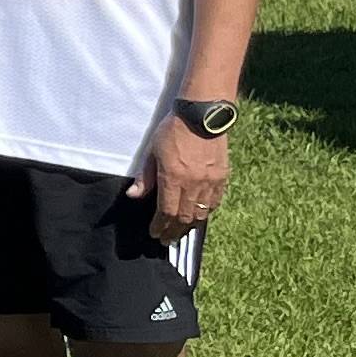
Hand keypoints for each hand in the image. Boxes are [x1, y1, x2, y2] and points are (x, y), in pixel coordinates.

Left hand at [133, 115, 230, 243]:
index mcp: (173, 178)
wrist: (202, 116)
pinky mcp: (222, 178)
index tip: (155, 234)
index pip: (166, 211)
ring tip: (180, 233)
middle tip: (166, 240)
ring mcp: (210, 182)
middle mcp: (193, 184)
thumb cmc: (172, 131)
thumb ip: (145, 177)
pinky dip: (205, 214)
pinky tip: (198, 218)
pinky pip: (215, 203)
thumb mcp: (152, 151)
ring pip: (200, 214)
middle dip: (173, 231)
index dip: (160, 226)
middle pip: (184, 217)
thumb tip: (133, 196)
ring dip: (189, 227)